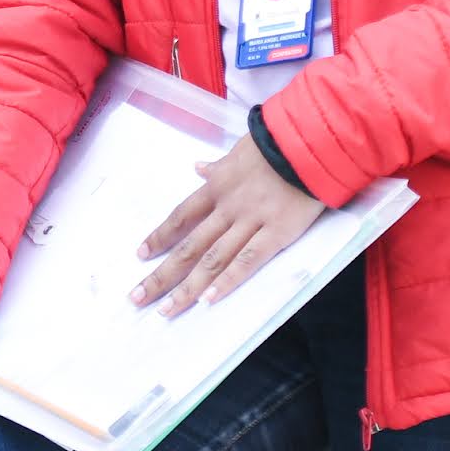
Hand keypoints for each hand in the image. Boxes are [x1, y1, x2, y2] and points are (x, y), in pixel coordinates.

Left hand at [132, 126, 322, 310]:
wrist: (311, 140)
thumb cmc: (277, 143)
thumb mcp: (239, 151)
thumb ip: (218, 166)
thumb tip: (197, 168)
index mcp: (217, 187)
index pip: (181, 216)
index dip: (160, 237)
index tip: (141, 255)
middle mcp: (227, 208)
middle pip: (189, 246)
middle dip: (162, 275)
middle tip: (138, 298)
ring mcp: (250, 222)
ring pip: (212, 260)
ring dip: (187, 288)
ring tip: (167, 310)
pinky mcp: (277, 232)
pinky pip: (248, 260)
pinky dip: (227, 281)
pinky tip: (208, 300)